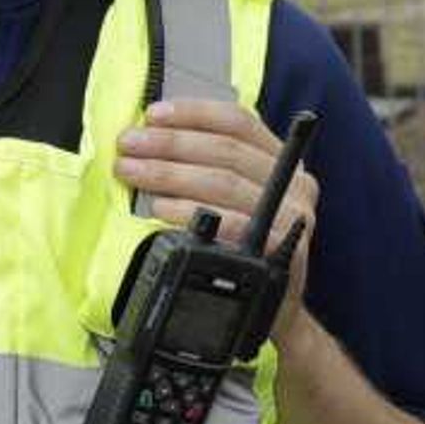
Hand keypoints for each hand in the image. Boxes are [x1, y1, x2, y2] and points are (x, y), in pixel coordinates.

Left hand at [115, 100, 317, 337]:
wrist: (277, 311)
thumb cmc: (246, 250)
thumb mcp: (237, 202)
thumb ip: (208, 170)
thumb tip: (152, 141)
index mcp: (283, 161)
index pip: (239, 122)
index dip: (193, 113)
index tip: (152, 114)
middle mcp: (296, 184)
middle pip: (226, 150)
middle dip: (170, 144)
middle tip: (128, 147)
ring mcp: (293, 217)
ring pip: (224, 181)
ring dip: (170, 174)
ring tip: (133, 173)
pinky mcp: (284, 249)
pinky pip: (232, 223)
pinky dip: (191, 212)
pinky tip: (160, 208)